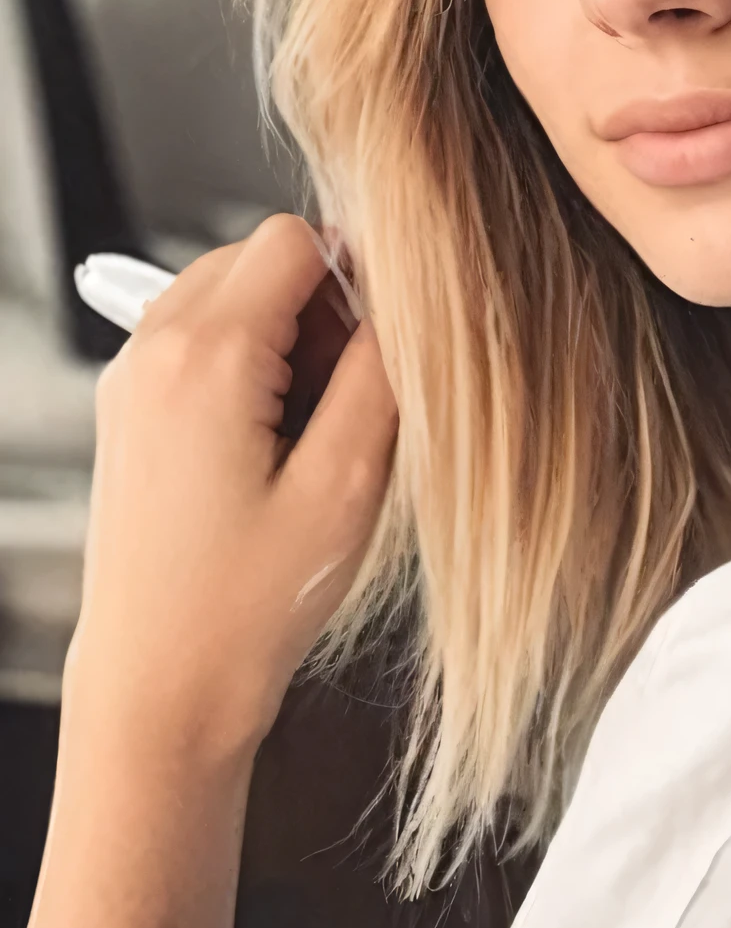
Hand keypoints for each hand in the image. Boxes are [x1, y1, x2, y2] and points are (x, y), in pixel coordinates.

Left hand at [67, 212, 398, 766]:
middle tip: (350, 400)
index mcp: (204, 357)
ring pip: (230, 296)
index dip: (356, 277)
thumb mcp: (346, 486)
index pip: (294, 239)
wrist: (159, 689)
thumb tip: (405, 305)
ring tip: (311, 433)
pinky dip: (248, 368)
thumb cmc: (243, 607)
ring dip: (285, 338)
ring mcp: (130, 380)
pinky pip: (199, 343)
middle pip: (258, 258)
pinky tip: (274, 448)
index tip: (383, 346)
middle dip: (319, 307)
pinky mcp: (128, 412)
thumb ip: (380, 374)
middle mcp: (152, 353)